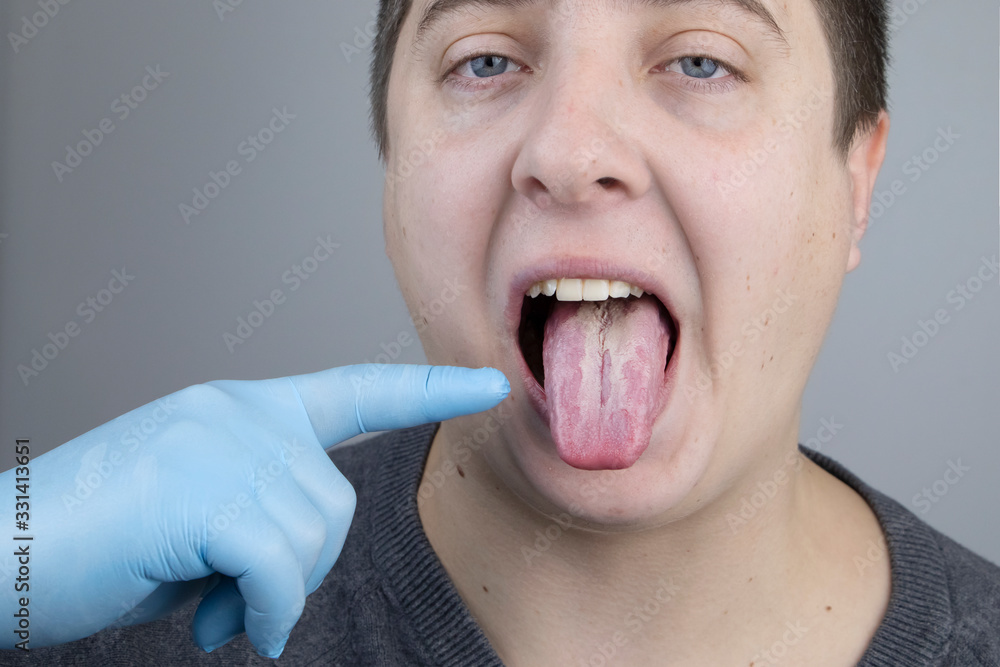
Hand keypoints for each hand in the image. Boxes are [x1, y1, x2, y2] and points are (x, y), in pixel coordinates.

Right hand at [0, 364, 508, 657]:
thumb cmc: (98, 540)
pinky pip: (278, 566)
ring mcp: (219, 444)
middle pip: (336, 503)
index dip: (427, 390)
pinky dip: (265, 610)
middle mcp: (238, 412)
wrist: (2, 552)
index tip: (490, 385)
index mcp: (243, 408)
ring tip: (207, 597)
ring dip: (271, 591)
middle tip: (229, 591)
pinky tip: (222, 621)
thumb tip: (297, 565)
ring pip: (312, 536)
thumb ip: (260, 508)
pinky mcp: (201, 490)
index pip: (355, 389)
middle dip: (298, 566)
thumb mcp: (198, 510)